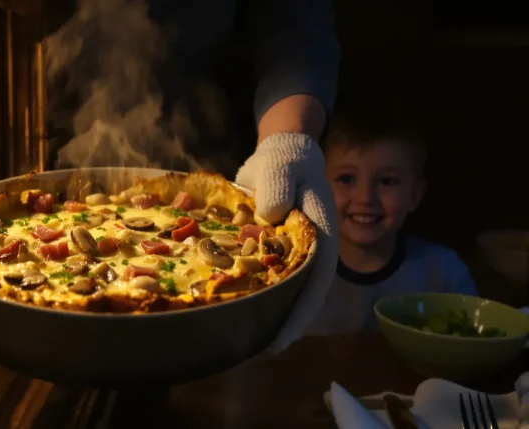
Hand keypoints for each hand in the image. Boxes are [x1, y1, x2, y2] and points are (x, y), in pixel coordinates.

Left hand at [235, 132, 338, 353]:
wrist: (281, 154)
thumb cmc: (285, 160)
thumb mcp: (282, 165)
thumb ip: (278, 184)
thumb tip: (270, 217)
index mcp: (319, 232)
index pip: (315, 277)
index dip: (301, 308)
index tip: (285, 334)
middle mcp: (311, 247)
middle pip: (305, 291)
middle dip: (289, 321)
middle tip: (268, 349)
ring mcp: (295, 251)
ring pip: (290, 287)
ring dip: (276, 312)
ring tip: (255, 340)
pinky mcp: (277, 248)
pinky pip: (270, 275)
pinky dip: (260, 292)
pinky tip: (243, 307)